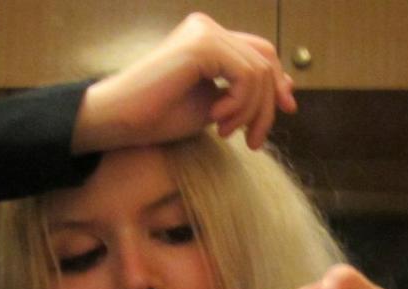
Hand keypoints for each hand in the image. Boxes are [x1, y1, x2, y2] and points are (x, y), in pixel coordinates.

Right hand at [71, 13, 294, 154]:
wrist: (120, 122)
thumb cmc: (156, 120)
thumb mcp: (211, 108)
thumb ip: (240, 95)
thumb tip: (283, 90)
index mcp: (208, 40)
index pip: (260, 53)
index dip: (278, 81)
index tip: (288, 110)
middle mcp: (207, 28)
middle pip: (265, 60)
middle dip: (269, 104)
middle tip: (253, 141)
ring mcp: (204, 33)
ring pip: (258, 71)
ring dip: (250, 112)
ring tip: (226, 134)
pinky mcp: (202, 45)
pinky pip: (245, 75)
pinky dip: (239, 105)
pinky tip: (216, 122)